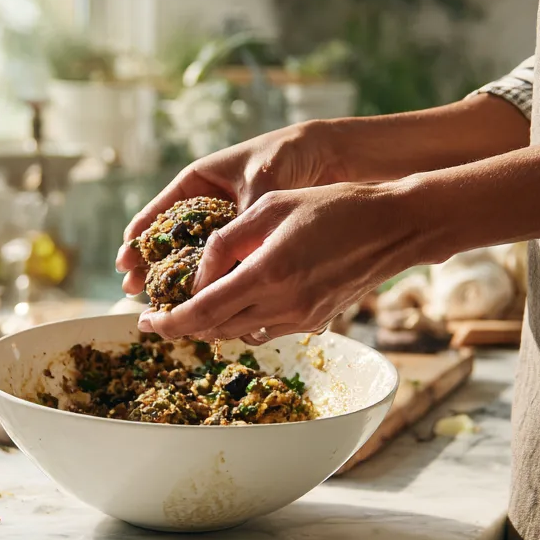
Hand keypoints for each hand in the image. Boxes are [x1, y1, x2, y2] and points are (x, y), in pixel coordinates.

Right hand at [116, 122, 342, 294]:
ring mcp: (223, 224)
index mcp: (197, 182)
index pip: (157, 212)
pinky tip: (199, 299)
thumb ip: (240, 220)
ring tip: (158, 301)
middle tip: (133, 290)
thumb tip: (226, 261)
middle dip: (149, 265)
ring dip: (175, 279)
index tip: (124, 262)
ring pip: (191, 255)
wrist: (326, 155)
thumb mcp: (258, 185)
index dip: (138, 238)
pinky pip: (220, 262)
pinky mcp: (244, 240)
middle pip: (167, 239)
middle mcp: (204, 205)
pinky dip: (209, 280)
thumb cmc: (285, 156)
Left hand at [137, 181, 422, 342]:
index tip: (144, 321)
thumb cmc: (332, 207)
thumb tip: (199, 274)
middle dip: (182, 326)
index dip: (168, 322)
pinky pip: (265, 329)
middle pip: (216, 329)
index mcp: (267, 274)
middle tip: (157, 316)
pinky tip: (232, 302)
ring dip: (210, 325)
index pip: (202, 312)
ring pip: (239, 333)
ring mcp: (302, 318)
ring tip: (189, 308)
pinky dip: (240, 321)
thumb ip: (227, 240)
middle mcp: (284, 305)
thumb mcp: (270, 207)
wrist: (395, 226)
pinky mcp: (315, 322)